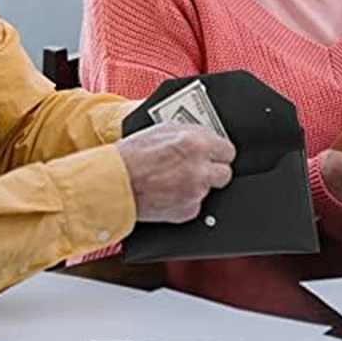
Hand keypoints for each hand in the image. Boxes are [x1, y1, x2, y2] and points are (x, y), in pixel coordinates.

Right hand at [117, 123, 235, 222]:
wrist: (113, 182)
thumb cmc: (132, 154)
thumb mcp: (163, 129)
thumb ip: (191, 133)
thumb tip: (206, 137)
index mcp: (197, 143)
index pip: (228, 150)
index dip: (219, 152)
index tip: (215, 154)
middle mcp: (200, 169)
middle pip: (225, 173)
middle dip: (213, 169)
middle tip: (199, 167)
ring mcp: (195, 193)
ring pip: (208, 189)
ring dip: (197, 184)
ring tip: (174, 178)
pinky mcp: (187, 211)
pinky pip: (195, 204)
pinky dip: (185, 200)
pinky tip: (169, 191)